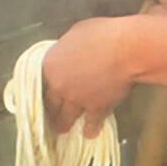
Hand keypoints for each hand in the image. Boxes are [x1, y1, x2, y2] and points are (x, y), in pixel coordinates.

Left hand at [42, 18, 132, 136]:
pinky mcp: (96, 107)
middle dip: (50, 111)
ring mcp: (77, 98)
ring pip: (66, 116)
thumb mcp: (77, 32)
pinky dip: (90, 128)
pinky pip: (91, 122)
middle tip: (49, 117)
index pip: (40, 81)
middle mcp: (60, 85)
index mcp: (50, 64)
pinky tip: (89, 133)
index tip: (44, 93)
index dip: (43, 87)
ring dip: (63, 124)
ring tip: (62, 129)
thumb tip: (71, 51)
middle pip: (50, 102)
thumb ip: (68, 47)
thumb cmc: (103, 34)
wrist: (126, 50)